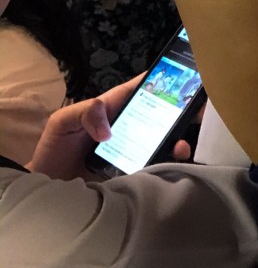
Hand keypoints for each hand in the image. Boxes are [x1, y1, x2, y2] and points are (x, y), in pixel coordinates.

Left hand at [27, 75, 190, 180]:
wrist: (47, 193)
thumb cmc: (54, 150)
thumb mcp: (62, 123)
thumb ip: (83, 113)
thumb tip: (108, 128)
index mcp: (113, 109)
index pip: (141, 88)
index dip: (163, 78)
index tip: (185, 73)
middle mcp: (128, 128)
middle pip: (161, 113)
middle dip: (183, 109)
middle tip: (200, 110)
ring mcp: (134, 151)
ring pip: (165, 139)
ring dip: (180, 138)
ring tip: (184, 143)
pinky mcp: (134, 174)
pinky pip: (157, 165)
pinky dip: (171, 163)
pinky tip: (174, 161)